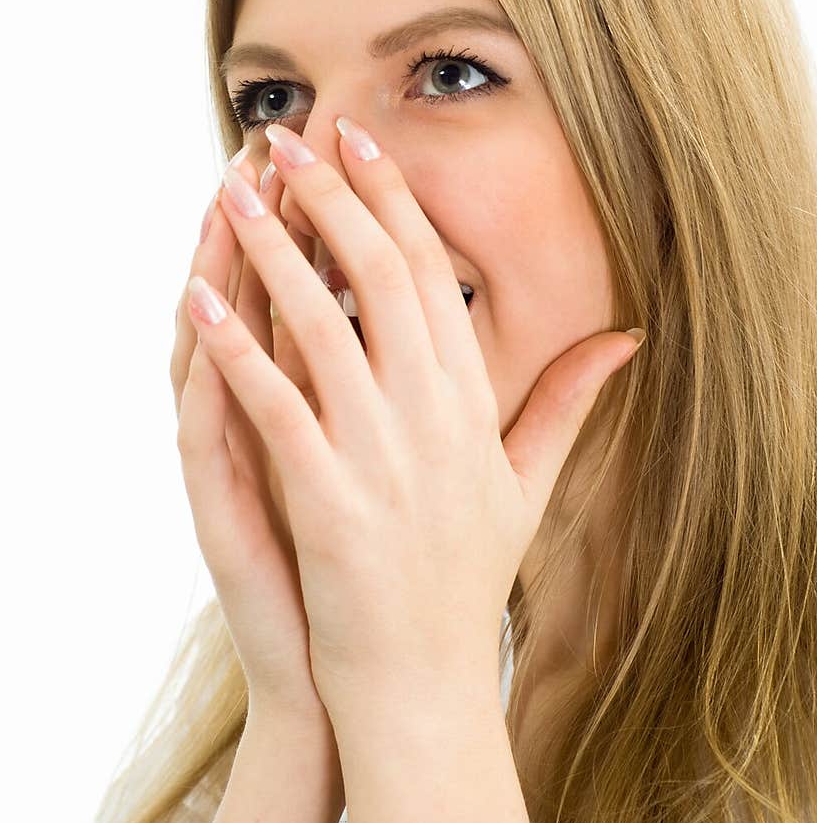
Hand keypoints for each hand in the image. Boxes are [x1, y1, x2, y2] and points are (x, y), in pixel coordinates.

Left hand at [185, 116, 644, 721]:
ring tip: (229, 192)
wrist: (425, 684)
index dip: (391, 198)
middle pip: (378, 277)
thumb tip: (625, 338)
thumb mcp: (528, 482)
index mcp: (469, 399)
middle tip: (286, 137)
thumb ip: (568, 400)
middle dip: (329, 196)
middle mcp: (431, 414)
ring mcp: (380, 457)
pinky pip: (276, 407)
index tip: (357, 139)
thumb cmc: (467, 577)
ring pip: (322, 326)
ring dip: (272, 251)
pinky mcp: (329, 503)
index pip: (431, 272)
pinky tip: (198, 300)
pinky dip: (236, 349)